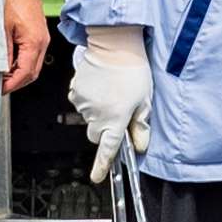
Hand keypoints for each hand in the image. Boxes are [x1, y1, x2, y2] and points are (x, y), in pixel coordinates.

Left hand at [0, 0, 52, 94]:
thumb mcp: (2, 28)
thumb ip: (2, 52)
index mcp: (35, 42)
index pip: (25, 74)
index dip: (11, 85)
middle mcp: (42, 42)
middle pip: (32, 73)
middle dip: (16, 83)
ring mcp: (41, 38)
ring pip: (32, 66)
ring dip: (18, 73)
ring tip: (0, 75)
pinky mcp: (37, 34)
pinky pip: (31, 56)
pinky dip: (20, 63)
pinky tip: (7, 62)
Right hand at [69, 24, 153, 158]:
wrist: (114, 45)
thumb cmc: (133, 70)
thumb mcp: (145, 100)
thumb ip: (141, 125)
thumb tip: (141, 145)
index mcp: (115, 120)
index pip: (108, 150)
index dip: (102, 166)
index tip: (98, 177)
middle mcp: (96, 115)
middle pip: (97, 135)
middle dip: (106, 130)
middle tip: (119, 113)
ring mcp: (83, 104)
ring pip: (90, 118)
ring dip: (99, 112)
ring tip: (112, 93)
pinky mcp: (75, 92)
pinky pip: (82, 104)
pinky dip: (90, 100)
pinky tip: (101, 87)